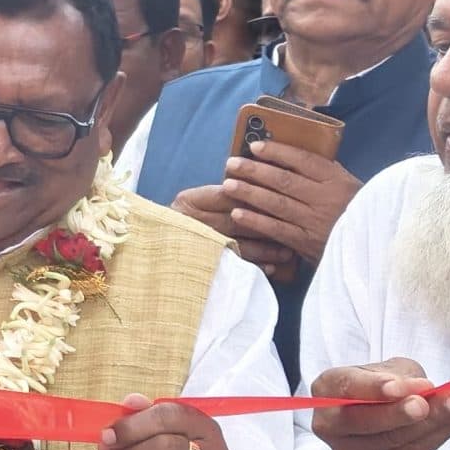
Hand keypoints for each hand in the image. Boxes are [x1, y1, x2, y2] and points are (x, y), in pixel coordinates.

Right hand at [175, 182, 297, 283]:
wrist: (155, 247)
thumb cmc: (183, 221)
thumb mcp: (195, 202)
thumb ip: (221, 194)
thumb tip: (259, 182)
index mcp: (190, 200)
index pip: (227, 193)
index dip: (254, 194)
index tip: (280, 194)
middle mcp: (192, 220)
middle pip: (236, 218)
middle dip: (268, 222)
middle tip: (294, 223)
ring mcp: (196, 243)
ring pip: (238, 243)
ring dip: (266, 248)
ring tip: (288, 251)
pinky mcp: (202, 262)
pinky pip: (233, 264)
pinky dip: (255, 265)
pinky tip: (273, 268)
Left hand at [221, 139, 362, 264]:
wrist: (376, 247)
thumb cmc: (357, 211)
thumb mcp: (349, 186)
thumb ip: (325, 171)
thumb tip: (294, 154)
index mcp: (337, 180)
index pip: (303, 160)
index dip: (278, 152)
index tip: (255, 146)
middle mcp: (325, 199)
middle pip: (284, 180)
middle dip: (255, 170)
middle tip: (231, 163)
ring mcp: (316, 222)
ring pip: (277, 204)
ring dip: (250, 193)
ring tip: (228, 184)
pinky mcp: (307, 243)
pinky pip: (277, 230)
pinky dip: (256, 221)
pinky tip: (237, 213)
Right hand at [309, 359, 449, 449]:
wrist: (384, 427)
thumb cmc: (384, 390)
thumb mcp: (391, 370)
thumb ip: (404, 376)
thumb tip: (426, 390)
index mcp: (327, 388)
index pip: (345, 387)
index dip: (372, 388)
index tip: (400, 386)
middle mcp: (331, 423)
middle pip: (360, 420)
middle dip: (395, 412)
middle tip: (423, 405)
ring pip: (390, 440)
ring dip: (427, 423)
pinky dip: (436, 435)